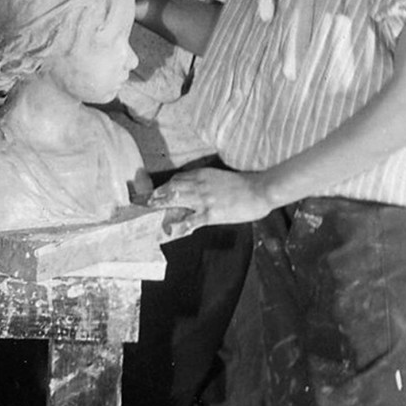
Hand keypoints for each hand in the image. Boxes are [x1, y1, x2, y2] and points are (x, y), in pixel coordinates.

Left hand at [150, 167, 270, 228]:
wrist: (260, 190)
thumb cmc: (245, 185)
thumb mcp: (220, 178)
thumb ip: (205, 183)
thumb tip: (194, 191)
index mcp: (202, 174)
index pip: (176, 179)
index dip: (164, 186)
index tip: (156, 192)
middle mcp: (198, 184)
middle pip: (170, 188)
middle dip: (156, 195)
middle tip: (145, 202)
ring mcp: (203, 199)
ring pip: (175, 200)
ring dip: (161, 207)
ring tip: (150, 214)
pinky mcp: (211, 213)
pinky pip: (190, 220)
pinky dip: (179, 225)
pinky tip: (171, 230)